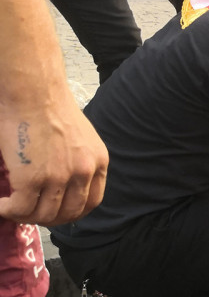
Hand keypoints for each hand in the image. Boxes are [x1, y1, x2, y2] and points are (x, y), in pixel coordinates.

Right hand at [0, 107, 107, 225]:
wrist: (33, 91)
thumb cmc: (50, 107)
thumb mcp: (81, 137)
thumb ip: (79, 160)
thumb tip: (64, 184)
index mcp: (98, 162)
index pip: (92, 203)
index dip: (72, 213)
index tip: (56, 212)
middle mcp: (83, 172)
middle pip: (69, 214)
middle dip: (48, 219)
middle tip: (30, 213)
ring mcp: (59, 177)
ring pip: (44, 215)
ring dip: (25, 216)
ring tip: (12, 208)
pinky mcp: (33, 178)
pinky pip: (21, 209)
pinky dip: (8, 212)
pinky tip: (1, 206)